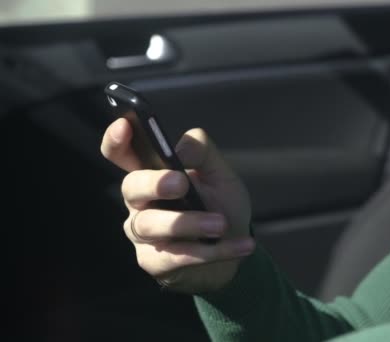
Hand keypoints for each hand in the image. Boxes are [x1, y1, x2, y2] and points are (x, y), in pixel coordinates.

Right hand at [101, 118, 255, 293]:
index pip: (122, 153)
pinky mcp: (154, 262)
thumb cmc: (221, 205)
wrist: (235, 247)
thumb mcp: (221, 175)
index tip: (125, 125)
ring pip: (151, 225)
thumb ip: (203, 153)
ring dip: (189, 223)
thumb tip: (179, 150)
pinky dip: (213, 251)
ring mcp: (142, 234)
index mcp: (152, 173)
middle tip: (181, 183)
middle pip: (131, 188)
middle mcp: (140, 202)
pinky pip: (176, 256)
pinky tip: (242, 244)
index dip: (116, 140)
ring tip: (221, 224)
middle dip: (153, 183)